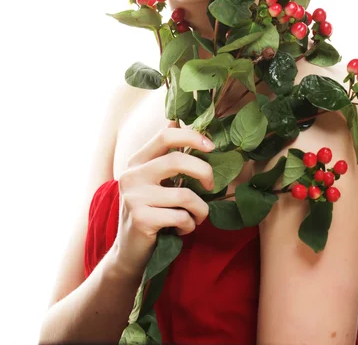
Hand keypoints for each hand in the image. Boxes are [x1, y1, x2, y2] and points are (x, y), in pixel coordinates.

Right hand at [111, 121, 214, 279]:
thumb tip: (176, 122)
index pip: (165, 136)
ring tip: (198, 217)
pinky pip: (181, 217)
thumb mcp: (153, 181)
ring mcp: (134, 197)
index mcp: (137, 161)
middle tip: (212, 186)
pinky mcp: (141, 219)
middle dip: (204, 172)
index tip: (211, 147)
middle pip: (178, 160)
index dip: (192, 137)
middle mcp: (132, 175)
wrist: (129, 252)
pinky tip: (182, 229)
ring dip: (201, 209)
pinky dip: (190, 225)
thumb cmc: (150, 212)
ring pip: (185, 195)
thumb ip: (165, 156)